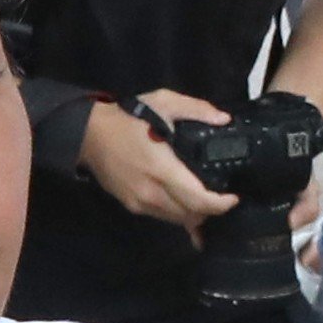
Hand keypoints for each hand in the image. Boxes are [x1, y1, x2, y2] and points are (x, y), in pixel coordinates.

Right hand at [80, 91, 232, 228]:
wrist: (89, 135)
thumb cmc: (129, 118)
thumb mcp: (163, 102)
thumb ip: (196, 109)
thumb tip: (225, 120)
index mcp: (162, 169)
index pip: (198, 200)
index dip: (220, 204)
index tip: (234, 197)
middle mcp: (152, 192)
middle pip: (190, 215)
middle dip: (210, 211)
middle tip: (222, 198)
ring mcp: (140, 202)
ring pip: (176, 220)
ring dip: (194, 214)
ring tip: (205, 200)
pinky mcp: (132, 206)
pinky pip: (162, 217)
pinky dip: (178, 213)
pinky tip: (185, 206)